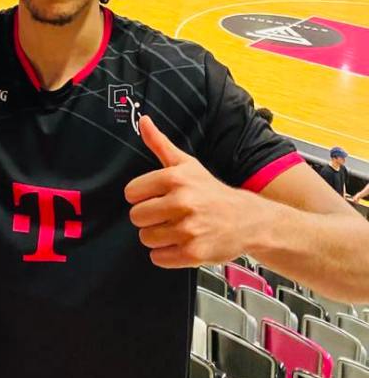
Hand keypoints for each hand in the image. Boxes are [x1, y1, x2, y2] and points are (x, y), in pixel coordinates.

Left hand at [124, 116, 249, 268]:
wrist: (247, 219)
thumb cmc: (211, 190)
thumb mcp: (186, 163)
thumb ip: (160, 143)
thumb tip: (143, 120)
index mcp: (176, 178)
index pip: (131, 192)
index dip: (141, 196)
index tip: (155, 197)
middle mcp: (182, 202)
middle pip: (136, 217)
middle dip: (149, 218)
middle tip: (166, 215)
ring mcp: (189, 229)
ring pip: (146, 238)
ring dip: (157, 237)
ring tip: (175, 228)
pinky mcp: (194, 253)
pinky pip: (158, 258)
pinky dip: (166, 254)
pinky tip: (181, 243)